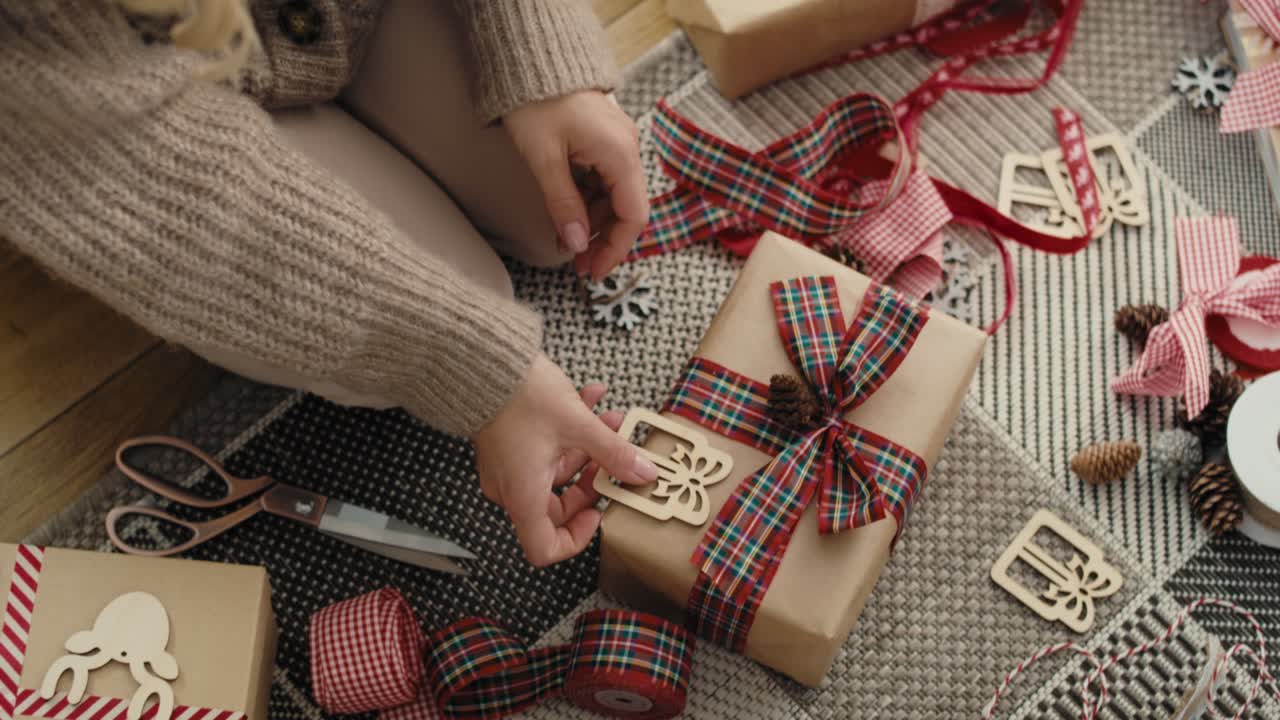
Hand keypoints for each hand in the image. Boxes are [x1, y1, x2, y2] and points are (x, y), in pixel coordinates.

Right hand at [472, 355, 657, 565]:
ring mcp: (509, 465)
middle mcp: (511, 486)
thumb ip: (614, 453)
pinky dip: (569, 434)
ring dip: (587, 450)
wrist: (484, 358)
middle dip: (591, 483)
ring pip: (556, 472)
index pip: (544, 548)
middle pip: (557, 508)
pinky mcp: (509, 444)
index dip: (576, 539)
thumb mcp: (579, 425)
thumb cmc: (519, 395)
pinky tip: (591, 399)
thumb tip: (642, 472)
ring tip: (611, 419)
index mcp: (523, 494)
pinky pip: (545, 451)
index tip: (597, 514)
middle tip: (612, 463)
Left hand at [504, 91, 648, 279]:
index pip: (633, 216)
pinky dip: (588, 203)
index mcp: (620, 155)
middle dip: (603, 240)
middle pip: (626, 210)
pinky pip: (604, 182)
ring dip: (593, 224)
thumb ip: (563, 205)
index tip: (594, 271)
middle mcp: (628, 151)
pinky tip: (567, 218)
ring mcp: (618, 145)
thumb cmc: (538, 102)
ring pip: (614, 198)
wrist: (534, 59)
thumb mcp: (544, 159)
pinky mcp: (605, 142)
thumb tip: (575, 245)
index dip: (616, 249)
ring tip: (565, 243)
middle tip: (577, 265)